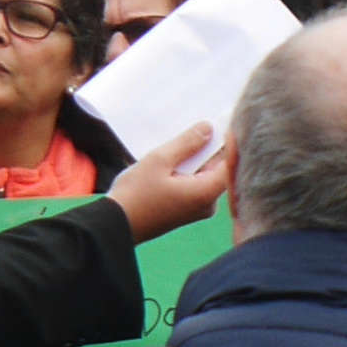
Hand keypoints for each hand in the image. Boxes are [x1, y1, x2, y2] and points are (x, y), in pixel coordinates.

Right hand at [107, 124, 233, 241]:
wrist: (116, 225)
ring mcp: (198, 208)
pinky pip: (195, 184)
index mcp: (206, 193)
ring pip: (206, 175)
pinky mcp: (187, 210)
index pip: (230, 162)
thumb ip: (187, 143)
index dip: (228, 140)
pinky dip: (189, 170)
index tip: (220, 121)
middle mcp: (208, 204)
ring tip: (182, 140)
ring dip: (197, 158)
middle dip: (210, 147)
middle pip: (219, 168)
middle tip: (200, 124)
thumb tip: (208, 128)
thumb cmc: (135, 195)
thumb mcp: (160, 161)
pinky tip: (174, 159)